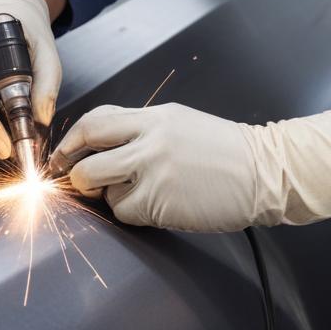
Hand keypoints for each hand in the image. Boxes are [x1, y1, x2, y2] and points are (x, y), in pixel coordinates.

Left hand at [49, 103, 330, 231]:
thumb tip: (106, 147)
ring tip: (120, 195)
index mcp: (154, 117)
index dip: (71, 138)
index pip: (95, 119)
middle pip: (85, 149)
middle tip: (70, 180)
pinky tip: (150, 208)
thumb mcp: (181, 124)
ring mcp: (153, 169)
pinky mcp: (161, 201)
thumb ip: (143, 131)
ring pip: (96, 182)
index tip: (62, 154)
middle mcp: (148, 138)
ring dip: (100, 194)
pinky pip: (124, 210)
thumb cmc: (227, 151)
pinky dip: (128, 212)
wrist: (268, 171)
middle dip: (69, 168)